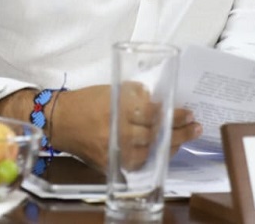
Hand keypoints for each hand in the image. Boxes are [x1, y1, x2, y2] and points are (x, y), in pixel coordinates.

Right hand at [50, 84, 201, 171]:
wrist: (59, 120)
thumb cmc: (86, 101)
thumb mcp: (112, 89)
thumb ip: (135, 94)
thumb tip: (159, 101)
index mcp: (118, 107)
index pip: (153, 113)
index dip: (174, 115)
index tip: (188, 113)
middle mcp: (116, 129)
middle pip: (155, 134)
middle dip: (179, 132)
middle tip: (195, 127)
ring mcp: (112, 149)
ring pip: (149, 152)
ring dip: (170, 147)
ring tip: (184, 139)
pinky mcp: (108, 162)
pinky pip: (136, 164)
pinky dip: (151, 158)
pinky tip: (163, 152)